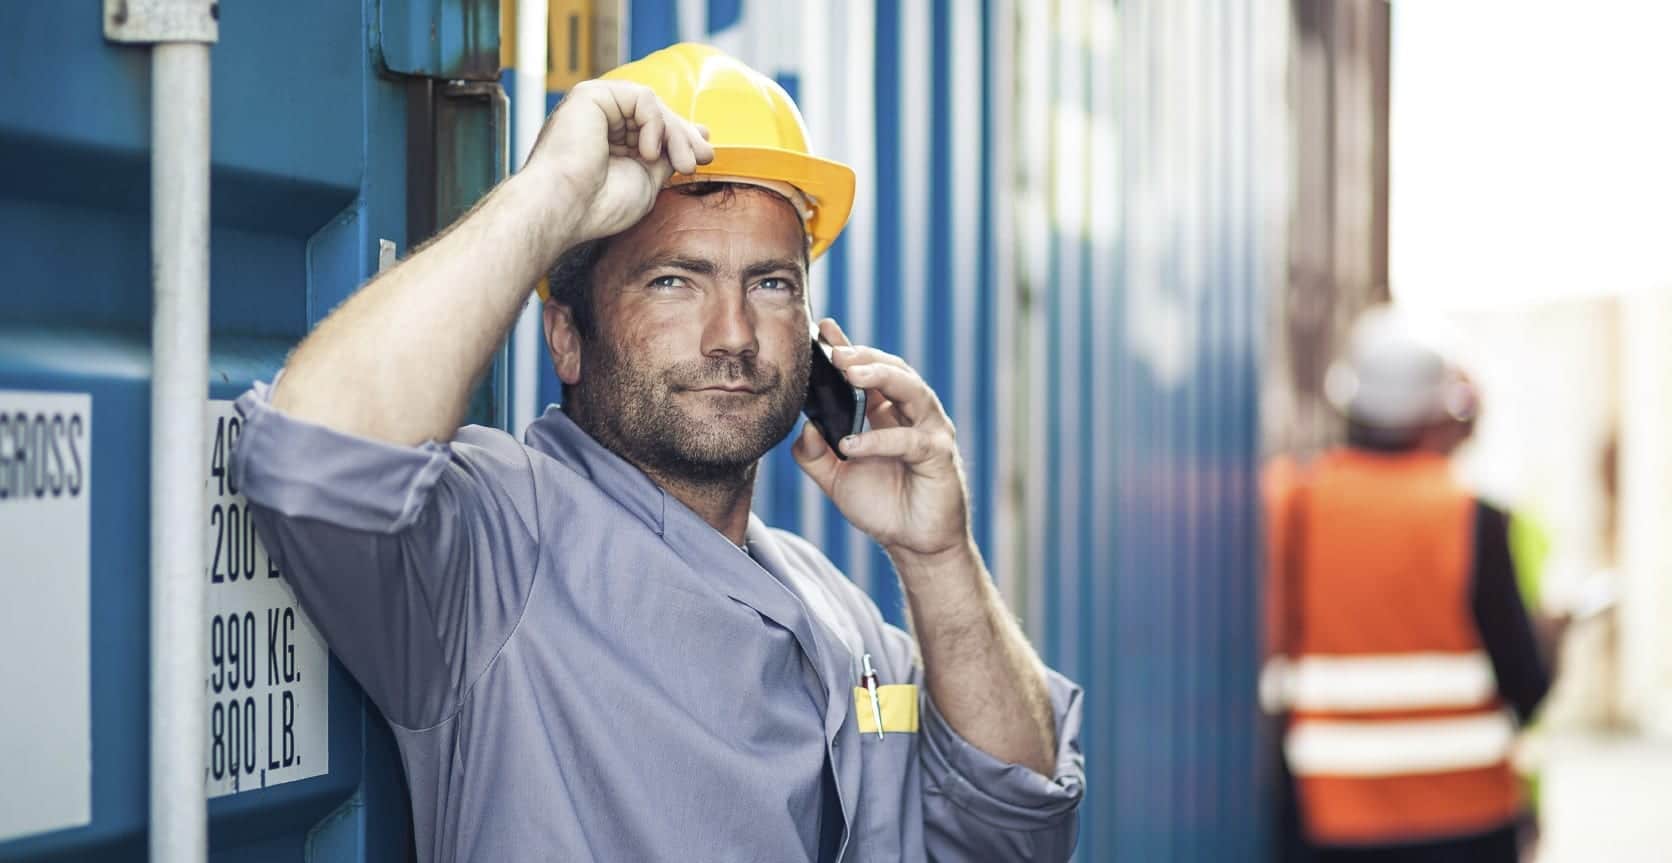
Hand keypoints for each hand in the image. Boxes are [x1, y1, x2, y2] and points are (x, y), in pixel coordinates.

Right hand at [523, 80, 714, 254]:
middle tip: (703, 159)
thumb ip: (666, 158)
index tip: (705, 153)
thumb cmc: (599, 205)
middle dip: (684, 138)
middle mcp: (601, 122)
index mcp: (610, 143)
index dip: (681, 137)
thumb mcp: (647, 180)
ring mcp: (595, 107)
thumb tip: (696, 139)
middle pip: (657, 116)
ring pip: (653, 106)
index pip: (653, 129)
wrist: (565, 208)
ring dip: (675, 134)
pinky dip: (653, 123)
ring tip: (682, 164)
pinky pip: (642, 97)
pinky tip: (646, 152)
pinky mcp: (591, 95)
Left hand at [792, 319, 973, 566]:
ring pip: (911, 390)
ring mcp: (930, 430)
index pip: (868, 371)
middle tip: (834, 352)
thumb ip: (813, 455)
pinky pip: (909, 440)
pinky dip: (878, 440)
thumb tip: (804, 427)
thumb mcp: (835, 479)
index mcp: (887, 411)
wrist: (914, 544)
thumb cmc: (882, 506)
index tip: (821, 329)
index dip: (847, 348)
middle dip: (864, 357)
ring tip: (849, 374)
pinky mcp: (939, 455)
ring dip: (880, 377)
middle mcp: (911, 413)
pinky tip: (851, 444)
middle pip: (894, 370)